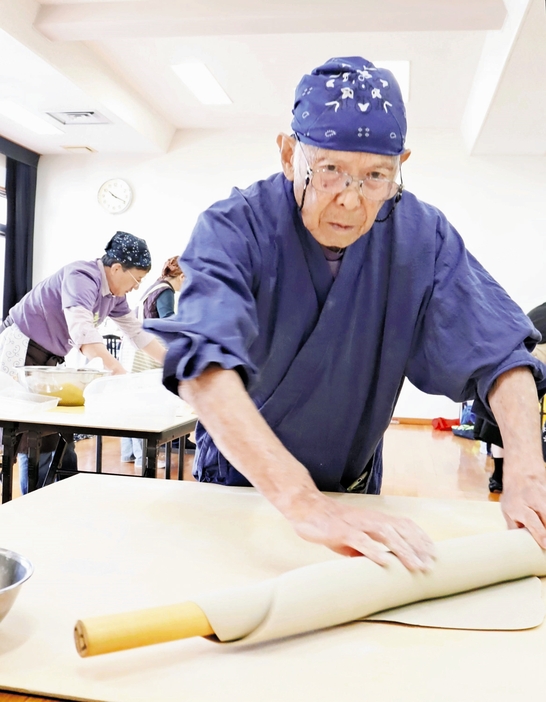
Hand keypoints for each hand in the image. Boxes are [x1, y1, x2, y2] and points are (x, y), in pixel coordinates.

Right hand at [285, 493, 435, 570]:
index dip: (420, 537)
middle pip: (400, 529)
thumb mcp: (353, 538)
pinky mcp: (342, 531)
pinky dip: (375, 551)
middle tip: (430, 565)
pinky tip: (385, 563)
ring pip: (386, 534)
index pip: (404, 524)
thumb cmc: (330, 525)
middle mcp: (370, 518)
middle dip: (417, 547)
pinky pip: (361, 541)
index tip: (433, 552)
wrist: (306, 509)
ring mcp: (357, 524)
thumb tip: (380, 567)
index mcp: (374, 519)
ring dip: (403, 551)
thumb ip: (367, 549)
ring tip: (415, 566)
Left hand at [501, 459, 545, 548]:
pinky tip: (545, 521)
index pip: (531, 520)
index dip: (539, 533)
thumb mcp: (507, 510)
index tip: (545, 544)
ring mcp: (545, 497)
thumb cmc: (513, 496)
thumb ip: (514, 527)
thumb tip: (518, 546)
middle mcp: (534, 500)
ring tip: (545, 535)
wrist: (522, 474)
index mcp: (519, 505)